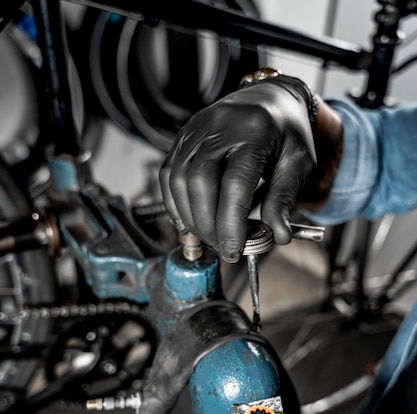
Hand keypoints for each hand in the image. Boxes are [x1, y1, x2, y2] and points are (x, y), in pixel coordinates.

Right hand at [159, 81, 315, 261]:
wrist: (268, 99)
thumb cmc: (285, 133)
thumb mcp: (298, 163)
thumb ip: (284, 198)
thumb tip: (278, 235)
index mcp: (254, 131)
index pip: (235, 183)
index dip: (230, 223)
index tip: (234, 249)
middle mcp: (220, 126)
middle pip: (199, 181)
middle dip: (207, 223)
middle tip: (221, 245)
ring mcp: (196, 130)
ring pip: (179, 179)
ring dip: (189, 216)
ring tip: (207, 236)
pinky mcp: (183, 138)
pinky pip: (168, 174)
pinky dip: (174, 202)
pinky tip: (188, 220)